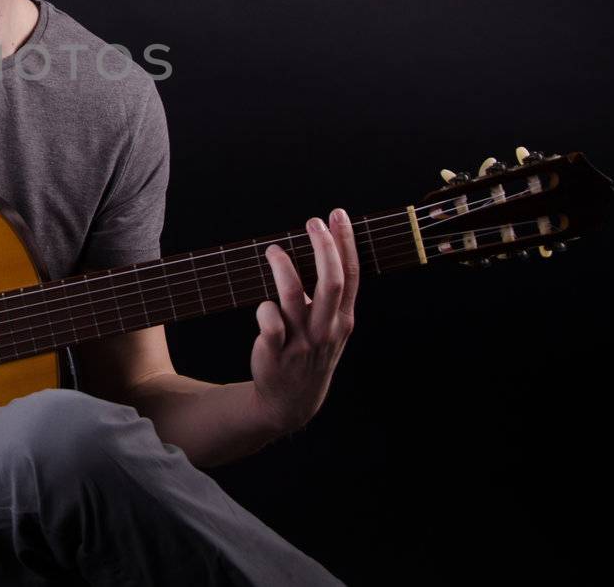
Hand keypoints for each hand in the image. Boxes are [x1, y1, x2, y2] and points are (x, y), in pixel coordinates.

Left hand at [249, 208, 358, 433]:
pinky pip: (270, 324)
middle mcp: (326, 329)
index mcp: (343, 319)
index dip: (345, 242)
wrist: (292, 400)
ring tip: (274, 250)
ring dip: (284, 269)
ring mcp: (302, 341)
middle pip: (330, 282)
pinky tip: (263, 305)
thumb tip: (322, 247)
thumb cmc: (311, 351)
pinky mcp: (276, 352)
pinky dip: (265, 310)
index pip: (350, 275)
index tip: (337, 214)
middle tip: (312, 221)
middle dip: (323, 247)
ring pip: (294, 298)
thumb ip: (330, 294)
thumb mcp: (331, 327)